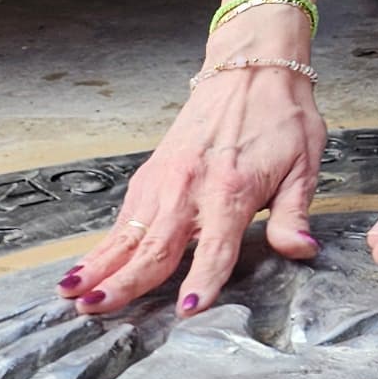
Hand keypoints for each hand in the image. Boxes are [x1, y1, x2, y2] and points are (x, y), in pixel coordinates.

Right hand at [64, 0, 327, 316]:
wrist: (252, 68)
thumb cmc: (282, 117)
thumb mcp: (305, 164)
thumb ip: (295, 214)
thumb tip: (303, 252)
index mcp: (233, 189)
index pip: (217, 246)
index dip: (204, 279)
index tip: (189, 310)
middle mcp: (190, 187)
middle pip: (154, 245)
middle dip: (125, 281)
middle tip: (96, 309)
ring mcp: (165, 179)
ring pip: (127, 233)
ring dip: (99, 265)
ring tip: (72, 294)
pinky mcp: (152, 173)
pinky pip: (123, 217)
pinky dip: (102, 245)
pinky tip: (83, 268)